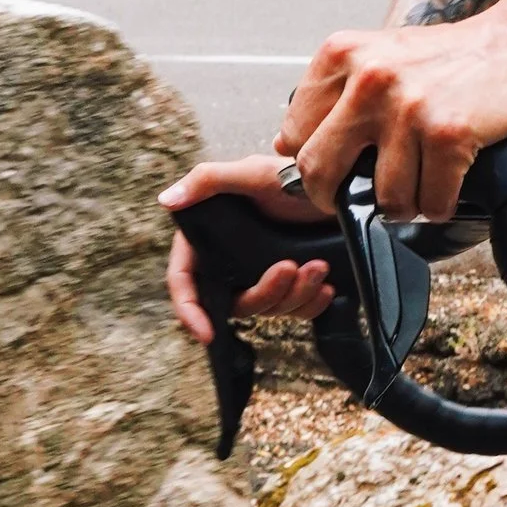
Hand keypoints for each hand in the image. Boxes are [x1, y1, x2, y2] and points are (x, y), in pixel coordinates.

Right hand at [160, 150, 338, 342]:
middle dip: (265, 293)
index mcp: (210, 237)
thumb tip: (166, 200)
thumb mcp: (252, 172)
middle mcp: (232, 260)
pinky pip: (296, 310)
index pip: (185, 280)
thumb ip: (207, 181)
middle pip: (235, 302)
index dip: (190, 310)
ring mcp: (263, 274)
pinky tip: (326, 287)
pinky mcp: (293, 283)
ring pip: (269, 308)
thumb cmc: (293, 174)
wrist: (340, 185)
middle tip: (290, 268)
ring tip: (319, 266)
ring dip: (295, 294)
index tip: (207, 333)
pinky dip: (311, 304)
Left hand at [276, 0, 506, 219]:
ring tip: (425, 185)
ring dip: (407, 205)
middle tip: (363, 200)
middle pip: (319, 172)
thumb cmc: (460, 56)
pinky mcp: (448, 134)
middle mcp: (369, 79)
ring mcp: (407, 108)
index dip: (314, 166)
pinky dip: (443, 205)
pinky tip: (453, 184)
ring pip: (383, 197)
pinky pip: (431, 201)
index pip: (293, 135)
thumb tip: (289, 150)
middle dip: (338, 200)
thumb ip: (338, 96)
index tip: (335, 175)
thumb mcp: (382, 57)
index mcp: (343, 55)